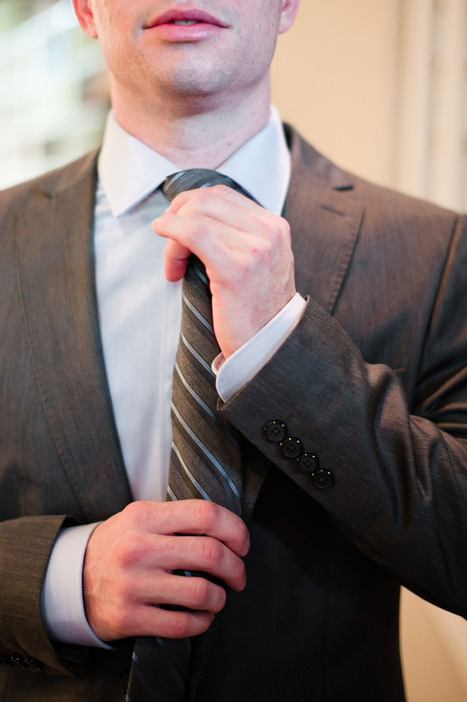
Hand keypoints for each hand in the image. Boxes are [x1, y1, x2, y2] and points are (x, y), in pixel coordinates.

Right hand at [82, 500, 248, 640]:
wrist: (71, 579)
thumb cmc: (120, 545)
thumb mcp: (140, 517)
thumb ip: (179, 518)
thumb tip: (229, 532)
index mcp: (144, 516)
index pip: (205, 514)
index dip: (235, 529)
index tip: (242, 544)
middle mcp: (138, 548)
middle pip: (211, 553)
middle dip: (236, 568)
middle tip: (238, 576)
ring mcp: (132, 584)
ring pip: (202, 592)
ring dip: (220, 598)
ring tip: (217, 597)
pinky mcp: (128, 617)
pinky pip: (182, 625)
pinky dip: (202, 622)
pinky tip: (202, 616)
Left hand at [153, 185, 295, 357]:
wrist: (269, 347)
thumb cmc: (256, 310)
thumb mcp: (258, 263)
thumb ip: (238, 236)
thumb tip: (193, 215)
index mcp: (274, 226)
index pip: (222, 195)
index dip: (190, 206)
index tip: (176, 226)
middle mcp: (268, 232)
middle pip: (206, 201)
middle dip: (177, 218)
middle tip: (168, 245)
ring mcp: (256, 249)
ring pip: (196, 217)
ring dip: (172, 237)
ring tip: (173, 265)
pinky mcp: (237, 269)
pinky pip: (194, 233)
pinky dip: (171, 233)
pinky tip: (165, 248)